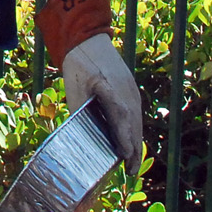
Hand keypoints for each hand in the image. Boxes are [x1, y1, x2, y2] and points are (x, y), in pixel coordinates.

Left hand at [60, 34, 143, 165]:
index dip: (124, 138)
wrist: (88, 39)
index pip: (121, 118)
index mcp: (110, 88)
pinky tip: (132, 142)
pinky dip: (135, 129)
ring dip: (136, 142)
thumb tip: (79, 133)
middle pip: (133, 124)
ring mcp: (131, 90)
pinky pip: (135, 113)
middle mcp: (125, 91)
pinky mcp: (130, 89)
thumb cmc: (78, 63)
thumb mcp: (74, 86)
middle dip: (134, 149)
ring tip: (134, 163)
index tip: (126, 156)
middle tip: (132, 171)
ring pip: (137, 121)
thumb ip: (79, 108)